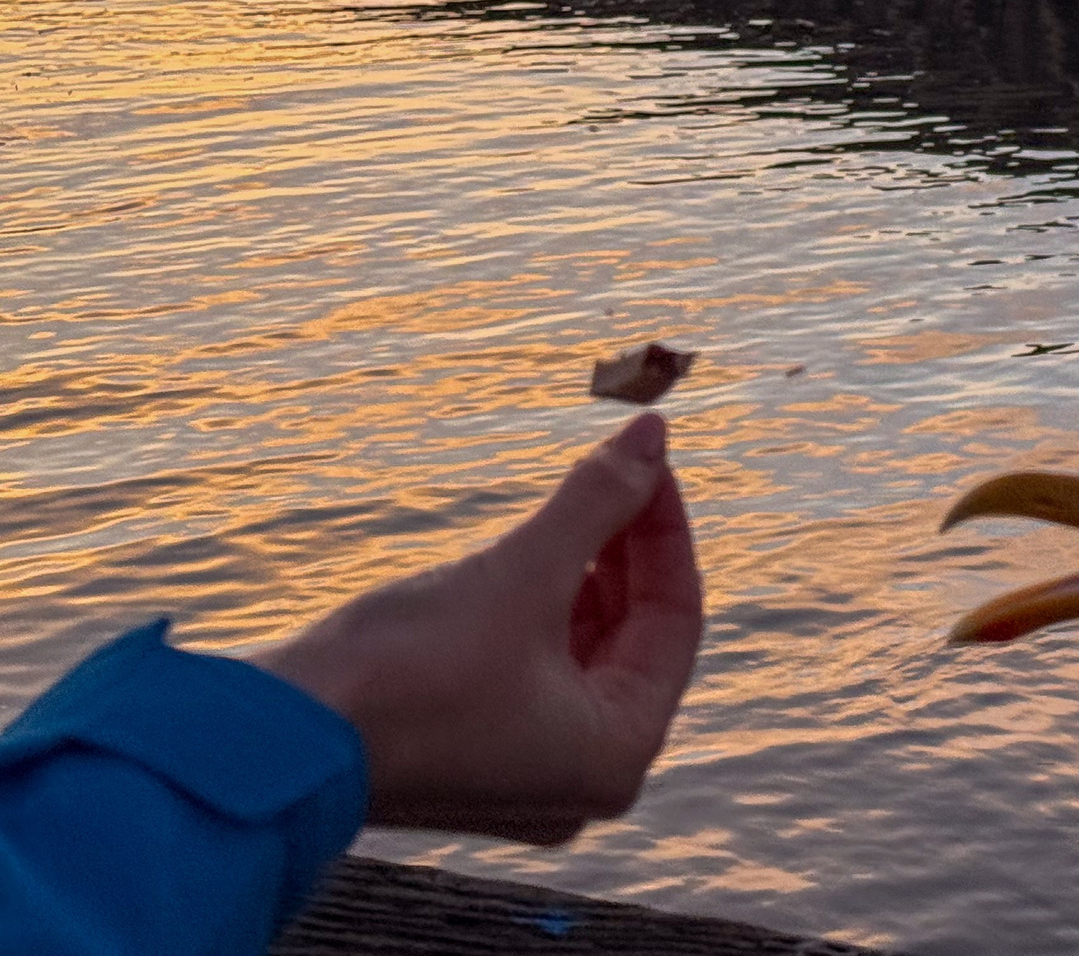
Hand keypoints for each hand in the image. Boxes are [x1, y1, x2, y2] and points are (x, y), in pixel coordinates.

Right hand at [256, 412, 703, 844]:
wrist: (269, 741)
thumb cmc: (403, 673)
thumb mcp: (519, 573)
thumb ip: (597, 501)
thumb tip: (653, 433)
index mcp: (616, 754)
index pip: (676, 621)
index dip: (666, 529)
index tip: (649, 458)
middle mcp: (580, 777)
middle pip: (633, 636)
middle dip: (626, 548)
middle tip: (614, 467)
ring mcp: (523, 771)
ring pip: (582, 649)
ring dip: (583, 571)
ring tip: (571, 500)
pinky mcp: (470, 752)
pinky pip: (533, 668)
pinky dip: (538, 608)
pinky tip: (524, 554)